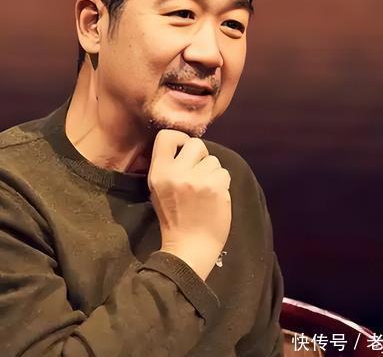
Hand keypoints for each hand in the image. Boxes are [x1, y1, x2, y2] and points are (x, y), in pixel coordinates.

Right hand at [147, 129, 231, 280]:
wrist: (189, 247)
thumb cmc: (174, 218)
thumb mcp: (158, 189)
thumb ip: (168, 166)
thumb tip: (183, 145)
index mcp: (158, 172)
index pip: (166, 135)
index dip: (179, 139)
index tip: (184, 151)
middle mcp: (176, 173)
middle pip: (196, 143)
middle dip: (200, 156)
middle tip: (198, 173)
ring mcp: (197, 180)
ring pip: (213, 160)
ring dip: (212, 172)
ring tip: (205, 189)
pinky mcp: (216, 188)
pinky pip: (224, 173)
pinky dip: (222, 183)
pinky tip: (215, 197)